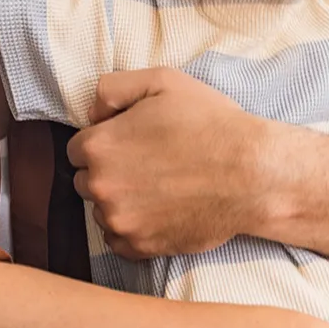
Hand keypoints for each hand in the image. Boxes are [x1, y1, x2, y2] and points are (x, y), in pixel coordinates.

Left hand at [68, 68, 270, 259]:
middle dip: (109, 174)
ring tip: (157, 190)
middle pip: (86, 182)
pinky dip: (132, 229)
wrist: (252, 174)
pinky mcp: (140, 247)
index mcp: (99, 146)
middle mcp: (101, 187)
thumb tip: (92, 113)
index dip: (104, 143)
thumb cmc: (210, 124)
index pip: (76, 149)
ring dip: (120, 203)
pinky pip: (118, 241)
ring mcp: (120, 221)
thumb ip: (112, 89)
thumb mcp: (162, 81)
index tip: (129, 144)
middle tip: (147, 166)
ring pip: (102, 212)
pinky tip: (158, 213)